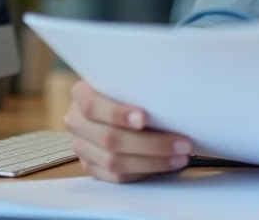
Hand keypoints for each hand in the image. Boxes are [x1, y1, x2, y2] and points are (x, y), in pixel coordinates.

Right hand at [64, 81, 192, 182]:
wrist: (114, 104)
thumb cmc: (129, 89)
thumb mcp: (127, 80)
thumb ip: (138, 85)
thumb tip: (173, 92)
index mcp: (81, 94)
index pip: (93, 106)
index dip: (118, 114)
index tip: (144, 118)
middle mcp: (76, 122)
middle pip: (109, 138)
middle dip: (151, 143)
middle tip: (182, 142)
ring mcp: (81, 147)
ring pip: (114, 162)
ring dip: (152, 161)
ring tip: (180, 156)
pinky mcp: (91, 167)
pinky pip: (116, 177)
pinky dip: (142, 173)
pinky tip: (164, 165)